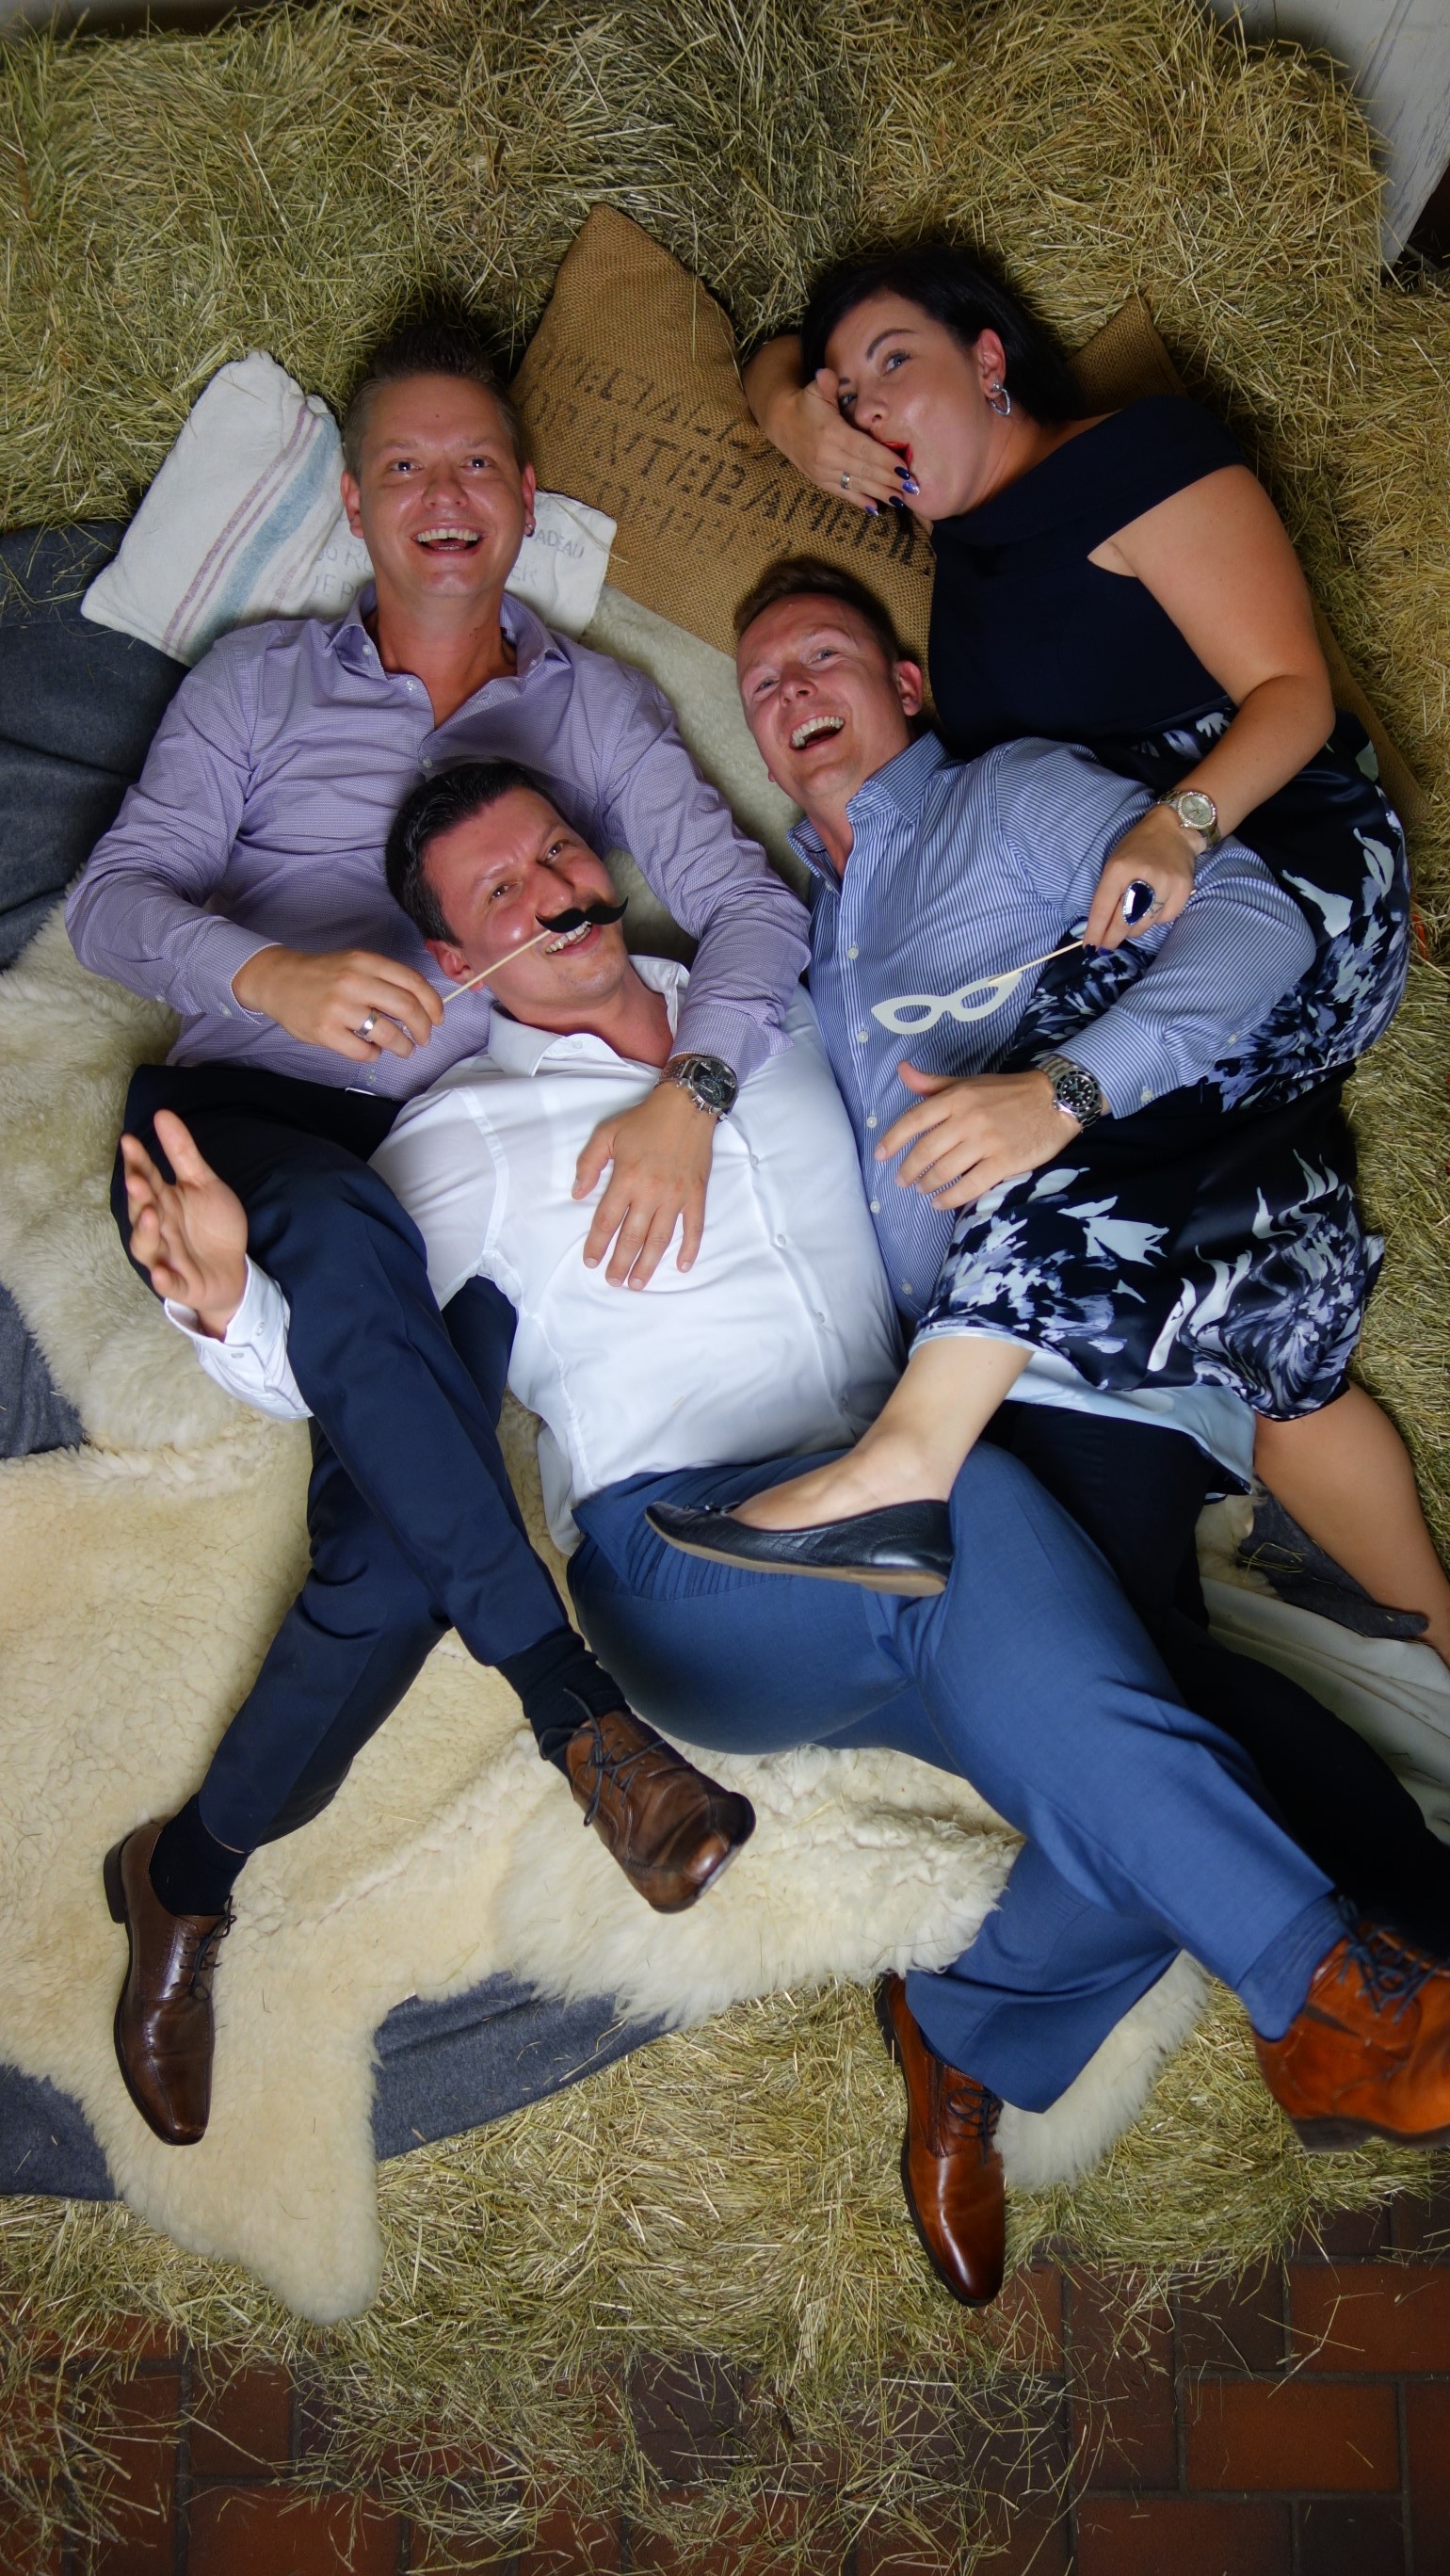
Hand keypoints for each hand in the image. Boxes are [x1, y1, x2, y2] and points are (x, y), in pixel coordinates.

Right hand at [120, 1110, 248, 1335]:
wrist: (233, 1269)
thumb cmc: (212, 1225)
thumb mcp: (203, 1183)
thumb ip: (182, 1152)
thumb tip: (162, 1113)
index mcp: (163, 1201)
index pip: (146, 1179)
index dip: (137, 1162)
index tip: (129, 1140)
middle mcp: (159, 1228)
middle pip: (142, 1211)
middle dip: (138, 1197)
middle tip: (138, 1180)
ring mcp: (167, 1256)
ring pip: (147, 1246)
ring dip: (146, 1233)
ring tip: (150, 1215)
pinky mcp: (180, 1283)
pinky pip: (168, 1283)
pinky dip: (164, 1279)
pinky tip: (162, 1272)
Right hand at [232, 944, 443, 1062]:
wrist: (279, 980)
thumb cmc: (324, 974)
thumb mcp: (355, 963)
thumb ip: (385, 979)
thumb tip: (422, 1007)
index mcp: (366, 961)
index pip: (413, 982)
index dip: (433, 1003)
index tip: (438, 1018)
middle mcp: (354, 982)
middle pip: (407, 1008)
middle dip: (424, 1028)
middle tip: (424, 1038)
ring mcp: (339, 1008)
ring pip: (388, 1034)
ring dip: (403, 1046)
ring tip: (403, 1048)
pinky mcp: (325, 1032)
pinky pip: (363, 1051)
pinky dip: (374, 1055)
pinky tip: (370, 1050)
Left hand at [573, 1081, 717, 1287]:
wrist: (686, 1106)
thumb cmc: (644, 1119)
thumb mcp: (606, 1133)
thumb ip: (588, 1164)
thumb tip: (578, 1194)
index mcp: (627, 1178)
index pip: (607, 1220)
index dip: (597, 1244)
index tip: (591, 1262)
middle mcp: (651, 1192)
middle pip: (632, 1237)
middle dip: (621, 1263)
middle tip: (613, 1282)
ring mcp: (676, 1196)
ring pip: (660, 1238)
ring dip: (648, 1264)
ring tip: (637, 1283)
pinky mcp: (696, 1194)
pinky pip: (694, 1227)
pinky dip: (689, 1249)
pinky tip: (681, 1266)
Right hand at [764, 369, 907, 514]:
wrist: (781, 423)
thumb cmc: (805, 404)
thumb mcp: (815, 390)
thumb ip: (827, 383)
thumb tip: (828, 374)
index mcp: (831, 434)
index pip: (863, 449)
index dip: (884, 460)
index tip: (904, 468)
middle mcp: (827, 456)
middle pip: (864, 470)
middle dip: (889, 479)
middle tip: (911, 486)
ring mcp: (823, 472)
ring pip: (856, 485)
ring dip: (880, 493)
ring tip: (901, 499)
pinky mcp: (820, 481)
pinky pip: (843, 493)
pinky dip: (860, 501)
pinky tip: (876, 508)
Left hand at [877, 1064, 1078, 1208]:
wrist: (1054, 1100)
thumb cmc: (1007, 1092)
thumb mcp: (969, 1083)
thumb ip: (933, 1084)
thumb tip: (902, 1071)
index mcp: (956, 1097)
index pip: (914, 1119)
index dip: (892, 1140)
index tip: (880, 1156)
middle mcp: (967, 1118)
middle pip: (926, 1150)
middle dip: (909, 1170)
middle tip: (902, 1182)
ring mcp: (986, 1141)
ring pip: (945, 1170)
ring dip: (928, 1185)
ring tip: (922, 1191)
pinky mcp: (1004, 1161)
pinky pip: (970, 1185)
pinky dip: (951, 1198)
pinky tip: (941, 1203)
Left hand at [1084, 804, 1199, 950]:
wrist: (1173, 830)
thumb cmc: (1137, 849)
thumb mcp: (1114, 864)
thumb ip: (1107, 894)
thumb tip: (1099, 928)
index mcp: (1119, 867)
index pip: (1103, 907)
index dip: (1095, 930)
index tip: (1090, 946)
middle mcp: (1143, 875)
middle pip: (1123, 920)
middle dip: (1112, 938)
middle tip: (1106, 947)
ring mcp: (1166, 883)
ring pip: (1144, 924)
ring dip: (1133, 929)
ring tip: (1130, 921)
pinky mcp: (1183, 888)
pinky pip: (1165, 919)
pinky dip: (1156, 919)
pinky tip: (1154, 908)